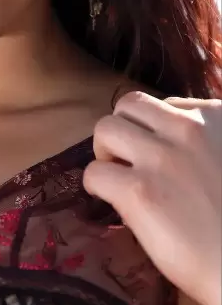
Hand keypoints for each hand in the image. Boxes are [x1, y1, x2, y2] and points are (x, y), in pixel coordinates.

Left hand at [82, 92, 221, 304]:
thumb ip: (205, 144)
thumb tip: (166, 148)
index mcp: (216, 118)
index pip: (167, 105)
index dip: (156, 130)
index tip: (159, 153)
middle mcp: (187, 129)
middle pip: (129, 105)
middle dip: (123, 129)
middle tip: (127, 158)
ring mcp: (160, 158)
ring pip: (105, 129)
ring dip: (104, 151)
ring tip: (115, 174)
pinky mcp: (138, 192)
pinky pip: (95, 172)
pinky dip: (94, 184)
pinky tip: (107, 199)